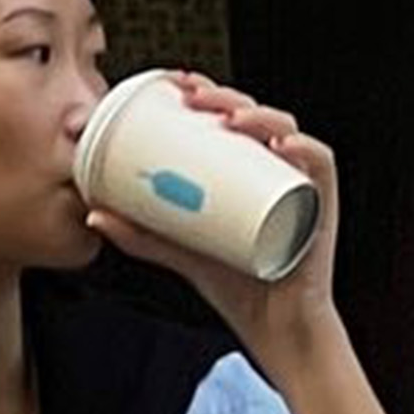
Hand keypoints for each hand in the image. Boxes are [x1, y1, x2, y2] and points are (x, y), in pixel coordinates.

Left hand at [85, 75, 344, 359]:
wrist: (274, 329)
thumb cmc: (237, 287)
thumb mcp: (181, 252)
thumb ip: (142, 235)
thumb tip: (92, 214)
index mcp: (248, 172)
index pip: (233, 118)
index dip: (210, 93)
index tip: (178, 84)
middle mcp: (276, 172)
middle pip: (257, 116)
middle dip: (227, 96)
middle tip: (194, 98)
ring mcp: (300, 187)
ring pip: (287, 132)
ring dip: (260, 115)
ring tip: (230, 119)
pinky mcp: (321, 209)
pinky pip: (321, 167)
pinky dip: (306, 149)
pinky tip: (282, 145)